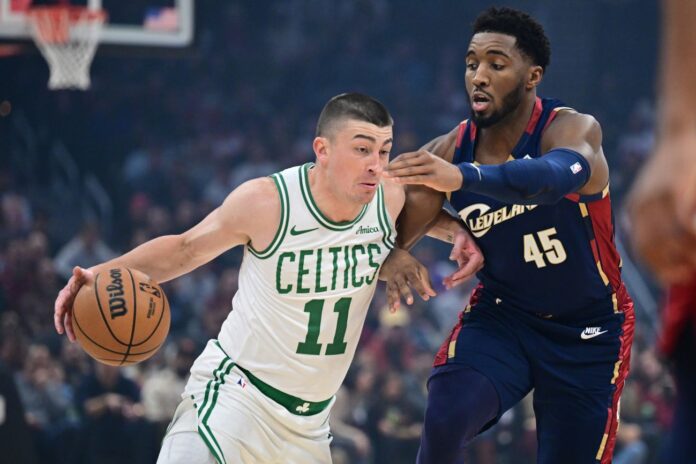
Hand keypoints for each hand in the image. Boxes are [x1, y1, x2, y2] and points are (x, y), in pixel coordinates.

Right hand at [54, 266, 94, 341]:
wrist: (91, 281)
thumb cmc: (88, 277)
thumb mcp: (84, 275)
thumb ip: (80, 273)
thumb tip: (76, 268)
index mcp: (65, 294)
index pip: (59, 303)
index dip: (57, 310)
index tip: (57, 316)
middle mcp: (65, 302)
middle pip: (60, 315)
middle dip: (59, 324)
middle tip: (61, 332)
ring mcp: (70, 308)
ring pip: (67, 321)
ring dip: (69, 330)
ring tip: (74, 340)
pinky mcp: (76, 311)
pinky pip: (74, 321)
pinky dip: (77, 328)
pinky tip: (82, 337)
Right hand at [379, 248, 435, 311]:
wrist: (391, 255)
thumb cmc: (409, 264)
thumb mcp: (419, 269)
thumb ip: (426, 282)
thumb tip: (433, 295)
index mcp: (409, 270)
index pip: (415, 280)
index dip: (421, 289)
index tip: (426, 298)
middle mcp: (400, 275)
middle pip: (402, 284)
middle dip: (406, 293)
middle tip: (410, 302)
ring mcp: (392, 279)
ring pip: (393, 289)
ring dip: (394, 298)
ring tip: (396, 308)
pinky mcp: (388, 283)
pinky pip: (388, 293)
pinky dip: (390, 302)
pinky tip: (393, 311)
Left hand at [384, 150, 462, 191]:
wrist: (458, 176)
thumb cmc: (440, 171)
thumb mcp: (428, 163)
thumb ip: (416, 164)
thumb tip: (401, 169)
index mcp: (423, 154)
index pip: (404, 157)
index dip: (393, 162)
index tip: (382, 167)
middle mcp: (425, 158)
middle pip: (404, 163)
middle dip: (390, 168)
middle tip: (378, 171)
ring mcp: (429, 167)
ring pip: (408, 170)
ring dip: (395, 174)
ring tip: (384, 177)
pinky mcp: (432, 177)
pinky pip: (415, 178)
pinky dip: (404, 180)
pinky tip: (396, 181)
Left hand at [443, 229, 483, 288]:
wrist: (464, 232)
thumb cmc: (463, 233)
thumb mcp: (460, 238)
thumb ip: (457, 248)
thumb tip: (452, 258)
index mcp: (478, 257)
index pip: (469, 268)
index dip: (461, 274)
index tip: (453, 278)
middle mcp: (477, 262)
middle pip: (467, 275)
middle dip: (458, 281)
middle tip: (447, 286)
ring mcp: (472, 264)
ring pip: (464, 276)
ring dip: (455, 281)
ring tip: (446, 285)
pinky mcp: (467, 264)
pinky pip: (461, 272)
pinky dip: (455, 277)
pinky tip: (447, 280)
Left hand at [627, 133, 695, 283]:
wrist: (681, 131)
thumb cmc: (674, 166)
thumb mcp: (654, 193)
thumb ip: (654, 219)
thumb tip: (669, 252)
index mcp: (635, 210)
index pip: (641, 250)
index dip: (659, 269)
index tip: (677, 276)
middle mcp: (642, 207)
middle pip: (653, 250)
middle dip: (675, 266)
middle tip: (692, 270)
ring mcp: (658, 200)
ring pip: (672, 242)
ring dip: (689, 255)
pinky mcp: (677, 192)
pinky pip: (685, 227)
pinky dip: (694, 238)